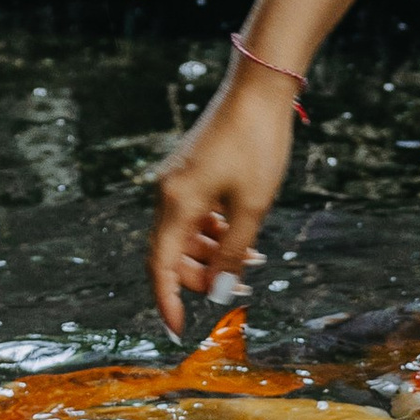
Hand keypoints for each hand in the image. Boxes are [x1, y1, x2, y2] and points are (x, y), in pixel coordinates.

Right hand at [147, 67, 299, 335]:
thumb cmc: (257, 145)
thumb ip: (233, 254)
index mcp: (176, 204)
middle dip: (203, 277)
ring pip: (186, 233)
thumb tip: (217, 293)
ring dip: (213, 254)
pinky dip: (215, 230)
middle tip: (241, 288)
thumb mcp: (252, 207)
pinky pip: (194, 212)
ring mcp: (178, 179)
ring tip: (253, 263)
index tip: (179, 330)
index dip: (167, 301)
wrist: (259, 88)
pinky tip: (242, 235)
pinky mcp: (191, 168)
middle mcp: (168, 192)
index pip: (161, 266)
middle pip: (172, 253)